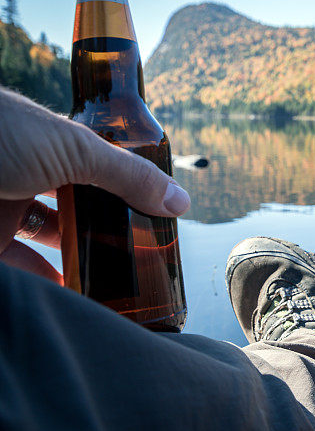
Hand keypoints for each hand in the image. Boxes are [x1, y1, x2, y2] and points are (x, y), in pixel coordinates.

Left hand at [0, 87, 190, 282]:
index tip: (154, 221)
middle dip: (107, 234)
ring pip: (49, 244)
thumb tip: (181, 202)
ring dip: (79, 264)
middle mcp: (29, 178)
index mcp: (54, 148)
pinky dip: (48, 285)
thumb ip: (128, 176)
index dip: (127, 194)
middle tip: (141, 260)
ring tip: (117, 285)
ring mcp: (4, 211)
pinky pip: (21, 272)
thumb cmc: (0, 133)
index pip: (99, 173)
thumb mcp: (75, 150)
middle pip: (77, 211)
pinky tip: (75, 297)